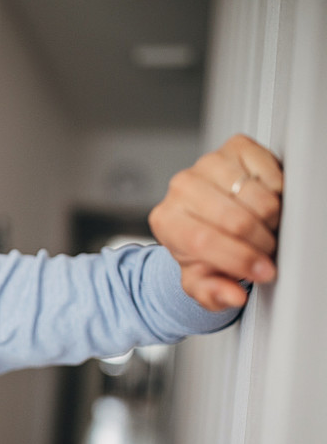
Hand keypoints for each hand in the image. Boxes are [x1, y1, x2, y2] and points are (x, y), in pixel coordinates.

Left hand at [149, 134, 282, 310]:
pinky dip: (277, 193)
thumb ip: (211, 293)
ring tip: (262, 228)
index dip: (239, 260)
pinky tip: (264, 204)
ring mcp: (208, 163)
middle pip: (235, 221)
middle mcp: (181, 187)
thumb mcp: (201, 279)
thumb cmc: (202, 248)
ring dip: (270, 220)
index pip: (203, 241)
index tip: (263, 271)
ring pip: (257, 199)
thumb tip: (232, 296)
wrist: (208, 216)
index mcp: (165, 220)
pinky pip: (271, 173)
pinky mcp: (236, 147)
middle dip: (260, 244)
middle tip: (264, 251)